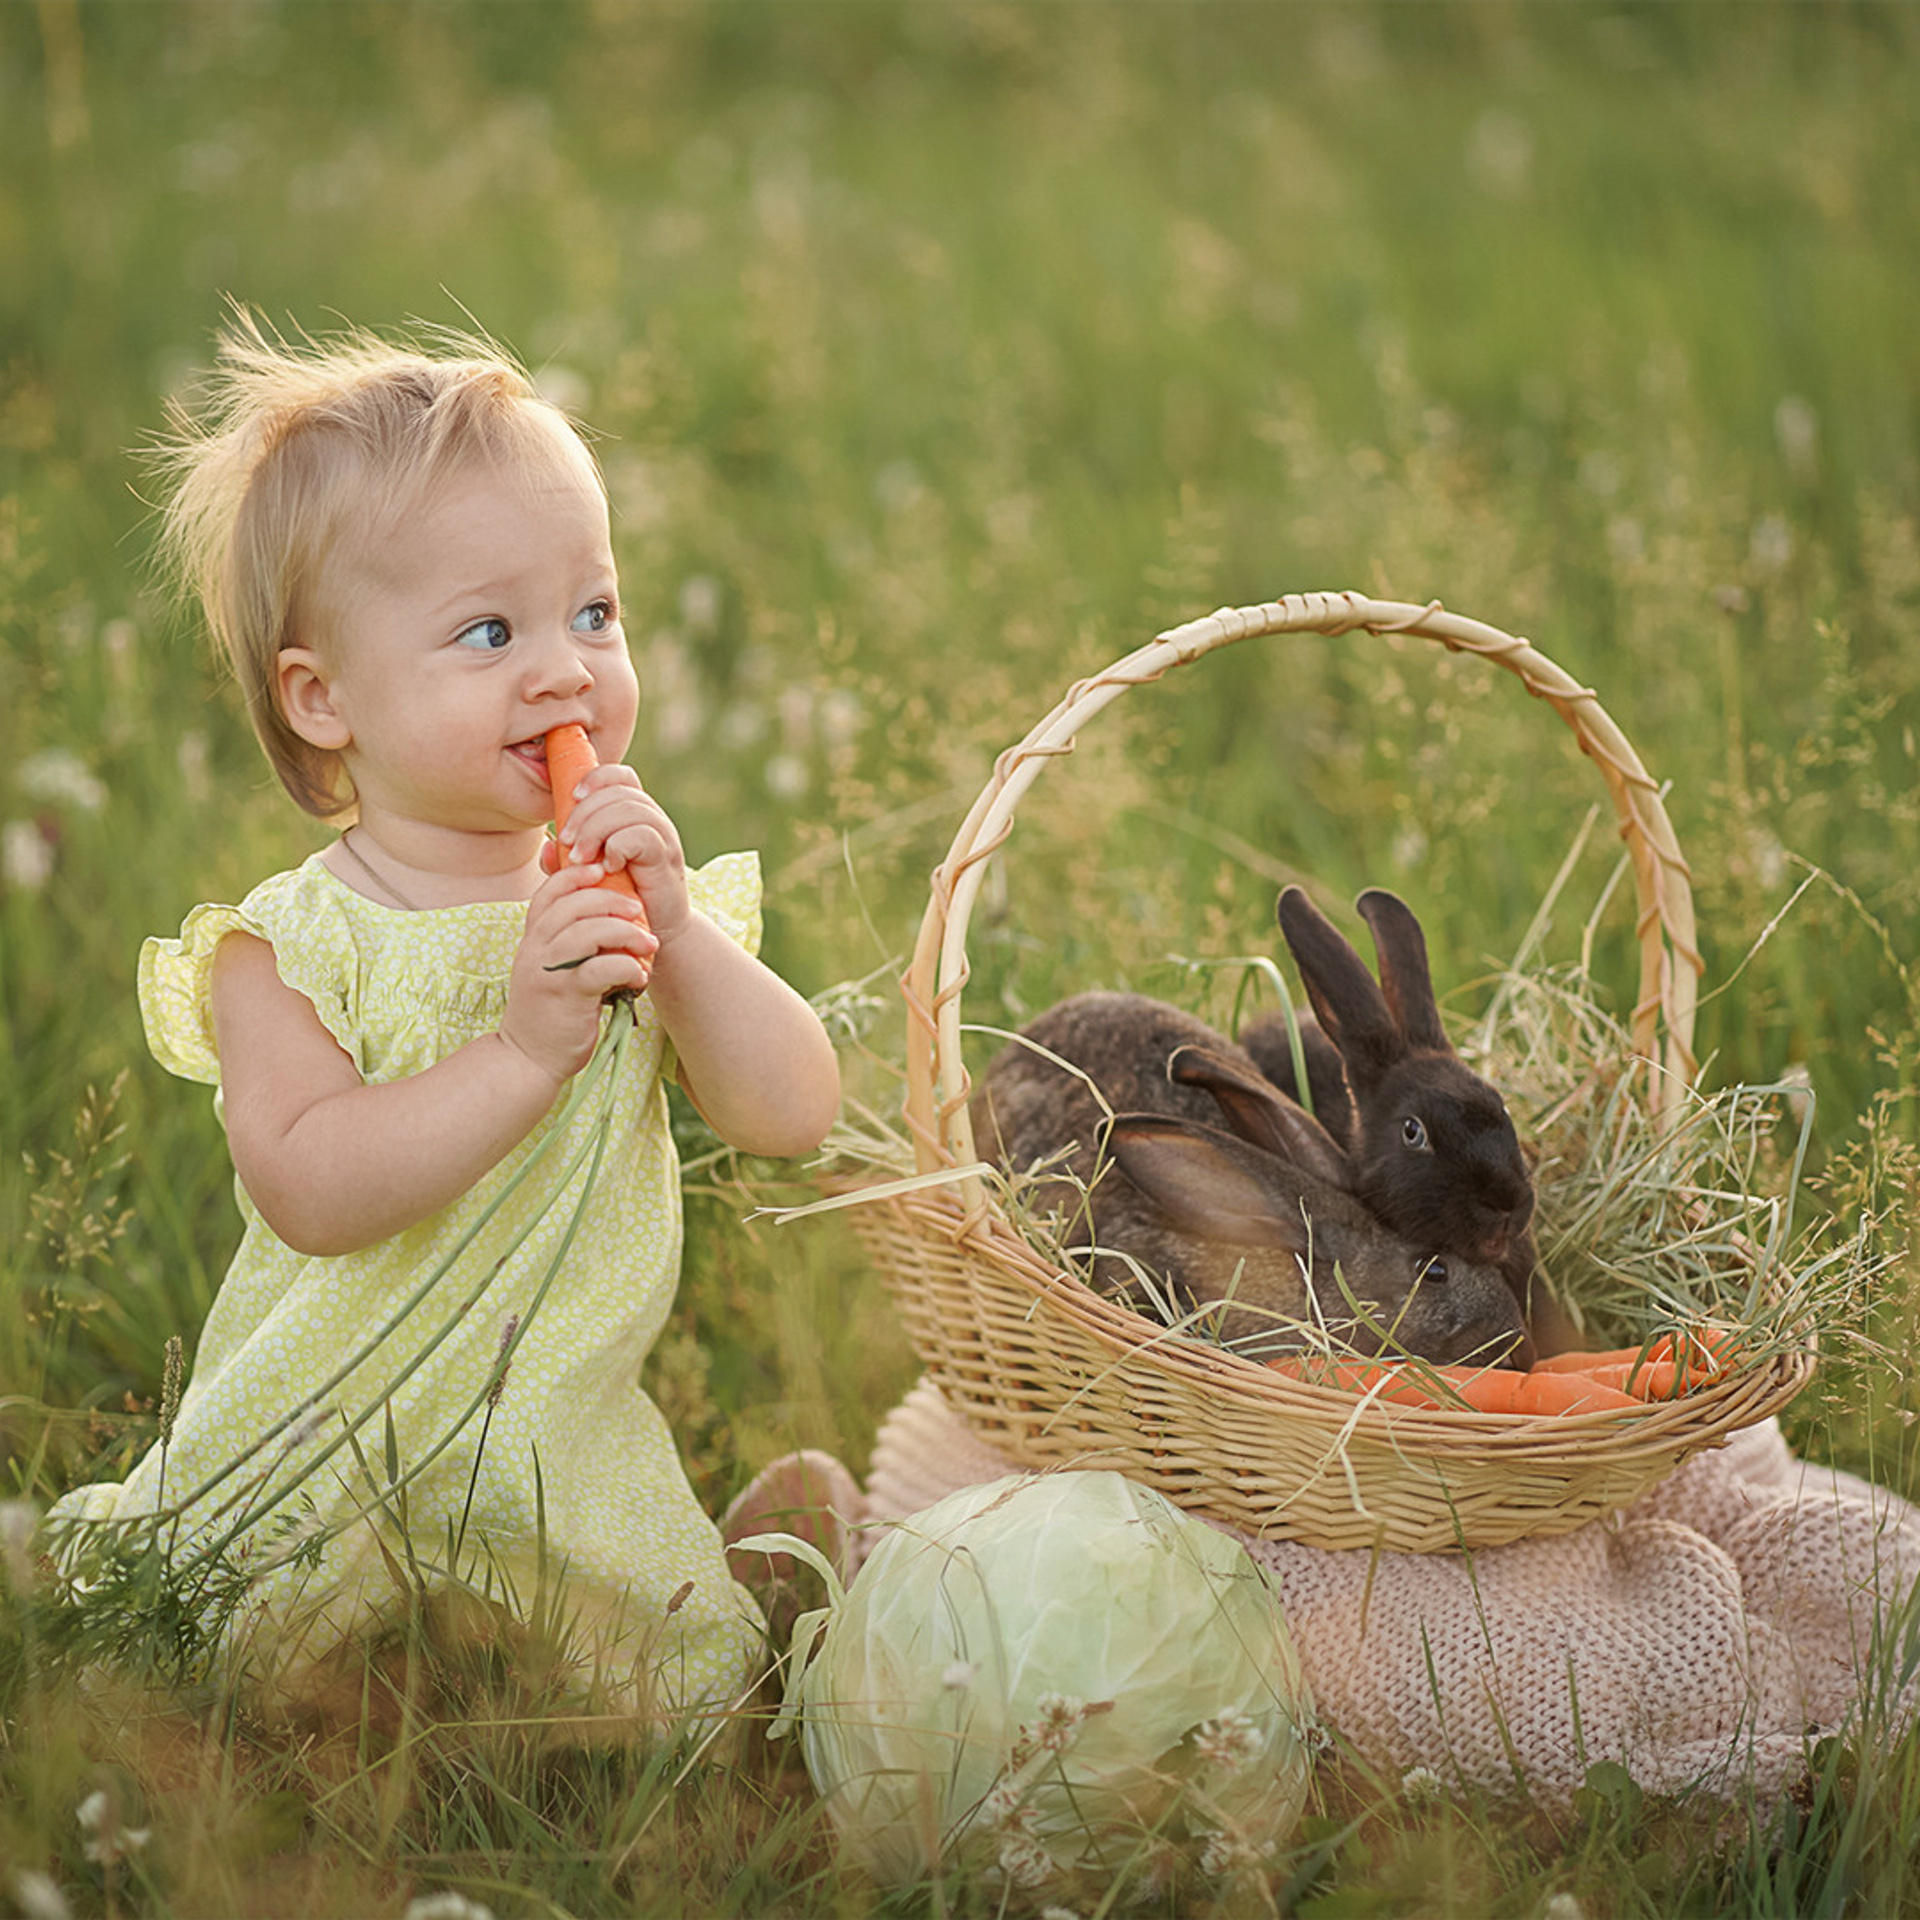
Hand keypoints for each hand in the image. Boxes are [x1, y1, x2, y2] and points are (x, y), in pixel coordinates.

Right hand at [500, 863, 657, 1081]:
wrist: (528, 1058)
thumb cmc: (550, 1011)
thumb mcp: (552, 969)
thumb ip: (569, 942)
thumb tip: (608, 918)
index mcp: (533, 939)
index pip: (550, 892)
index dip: (577, 874)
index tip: (604, 870)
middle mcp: (535, 950)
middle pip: (571, 904)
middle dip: (610, 899)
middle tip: (638, 910)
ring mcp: (548, 973)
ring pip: (586, 932)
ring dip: (625, 932)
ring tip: (649, 942)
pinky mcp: (566, 997)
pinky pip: (600, 969)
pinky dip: (626, 967)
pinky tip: (639, 976)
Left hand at [541, 762, 691, 939]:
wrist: (656, 934)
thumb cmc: (622, 901)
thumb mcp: (587, 878)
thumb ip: (564, 862)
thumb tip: (545, 848)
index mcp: (635, 815)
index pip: (621, 775)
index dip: (597, 778)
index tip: (572, 797)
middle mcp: (653, 820)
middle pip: (618, 791)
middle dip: (584, 812)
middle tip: (566, 841)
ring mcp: (663, 837)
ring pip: (629, 809)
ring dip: (596, 830)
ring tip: (579, 858)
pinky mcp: (666, 858)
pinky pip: (642, 835)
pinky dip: (618, 847)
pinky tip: (608, 868)